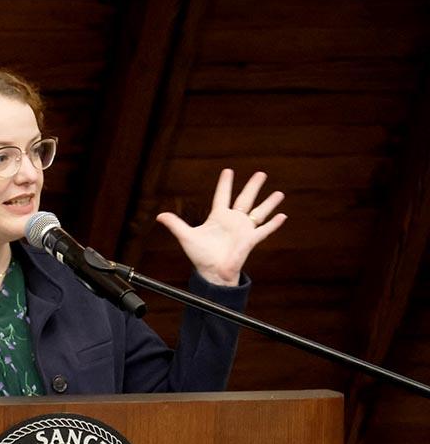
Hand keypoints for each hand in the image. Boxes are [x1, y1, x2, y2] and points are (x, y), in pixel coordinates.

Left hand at [155, 169, 285, 285]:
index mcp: (218, 217)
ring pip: (259, 212)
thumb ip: (175, 224)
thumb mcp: (186, 237)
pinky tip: (283, 216)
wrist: (212, 272)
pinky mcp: (250, 240)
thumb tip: (159, 215)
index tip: (228, 171)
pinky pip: (264, 230)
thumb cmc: (200, 256)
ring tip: (279, 193)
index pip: (222, 196)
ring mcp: (243, 230)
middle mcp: (233, 221)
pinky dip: (274, 224)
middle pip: (245, 199)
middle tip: (261, 173)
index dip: (225, 184)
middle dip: (253, 186)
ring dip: (269, 203)